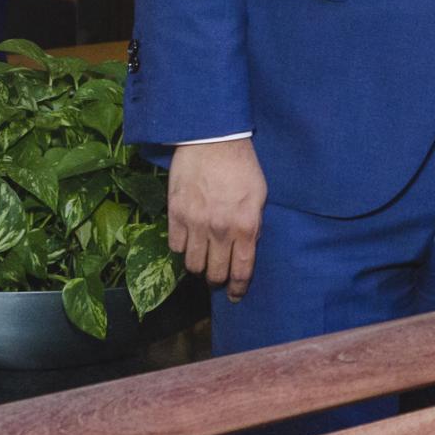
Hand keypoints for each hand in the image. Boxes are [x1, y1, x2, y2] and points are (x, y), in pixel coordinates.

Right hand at [167, 137, 266, 301]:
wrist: (212, 139)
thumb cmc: (241, 165)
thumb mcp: (259, 194)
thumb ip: (254, 223)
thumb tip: (249, 245)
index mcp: (246, 226)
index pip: (241, 270)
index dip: (238, 288)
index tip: (235, 295)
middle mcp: (220, 230)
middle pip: (215, 273)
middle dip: (217, 279)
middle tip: (217, 275)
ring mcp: (196, 224)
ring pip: (192, 265)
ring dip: (198, 265)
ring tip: (202, 257)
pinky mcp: (175, 214)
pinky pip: (175, 246)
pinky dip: (181, 247)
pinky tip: (188, 238)